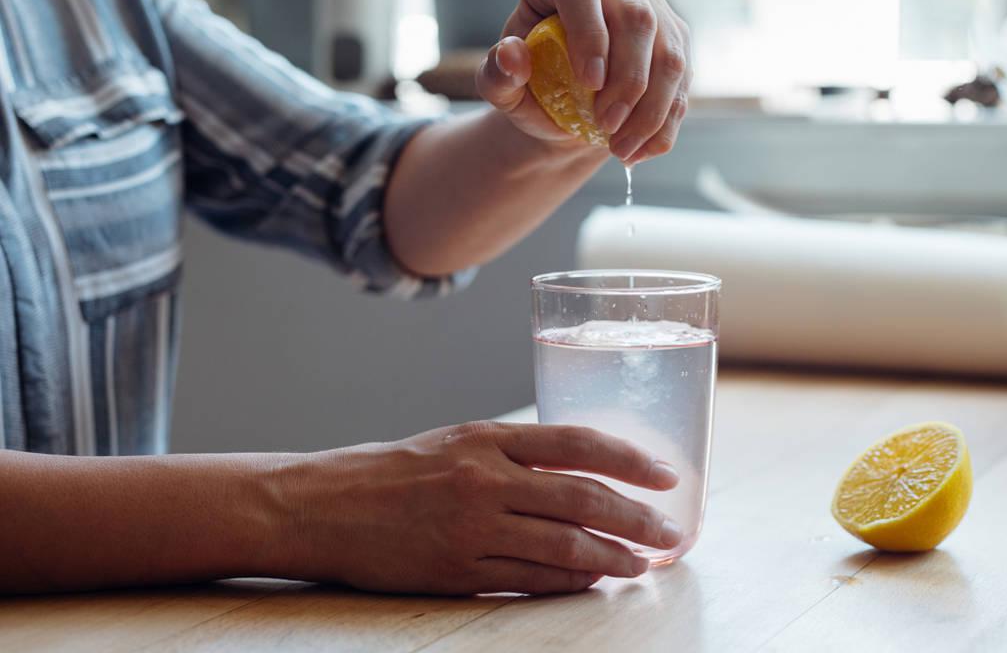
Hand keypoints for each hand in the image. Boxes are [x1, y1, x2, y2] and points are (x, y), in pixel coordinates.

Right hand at [275, 421, 682, 594]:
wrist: (324, 506)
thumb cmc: (395, 472)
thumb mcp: (457, 442)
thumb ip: (515, 455)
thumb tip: (579, 473)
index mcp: (489, 438)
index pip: (578, 443)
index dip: (629, 460)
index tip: (666, 475)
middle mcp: (486, 479)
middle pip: (582, 497)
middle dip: (636, 517)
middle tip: (670, 531)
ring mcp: (473, 527)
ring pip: (563, 544)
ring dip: (612, 556)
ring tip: (643, 562)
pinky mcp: (459, 569)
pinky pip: (530, 578)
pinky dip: (570, 580)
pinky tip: (594, 580)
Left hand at [475, 0, 691, 165]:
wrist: (566, 107)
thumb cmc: (531, 87)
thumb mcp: (503, 87)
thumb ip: (497, 74)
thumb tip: (512, 55)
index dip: (588, 34)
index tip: (588, 83)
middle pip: (636, 19)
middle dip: (627, 82)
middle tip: (607, 126)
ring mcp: (650, 7)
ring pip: (669, 55)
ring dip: (651, 111)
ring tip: (621, 149)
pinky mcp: (675, 40)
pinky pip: (683, 83)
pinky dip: (664, 124)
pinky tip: (639, 150)